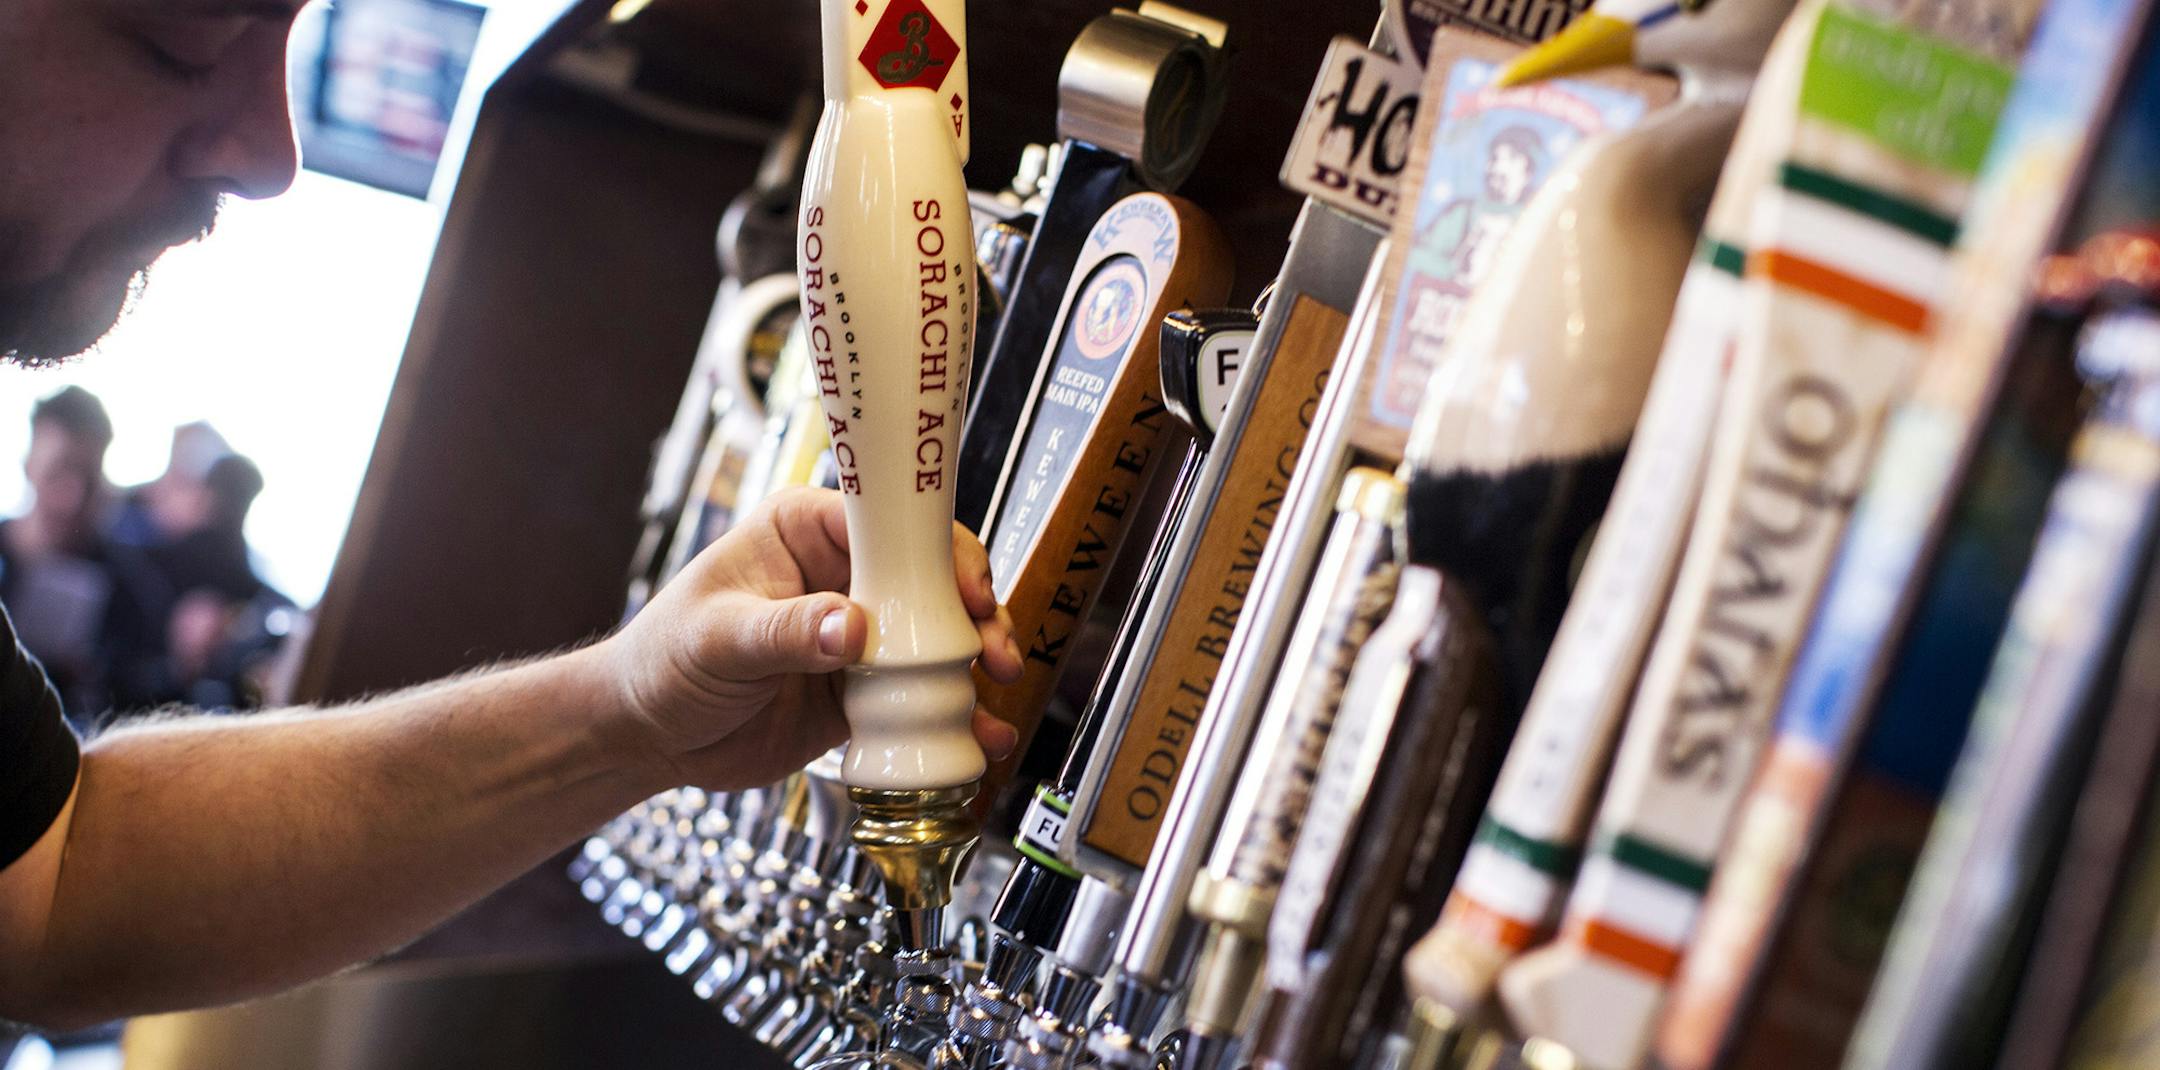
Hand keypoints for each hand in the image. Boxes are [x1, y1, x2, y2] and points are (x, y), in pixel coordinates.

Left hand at [600, 487, 1023, 789]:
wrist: (648, 735)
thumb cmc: (663, 661)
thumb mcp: (718, 638)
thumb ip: (786, 632)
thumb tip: (853, 627)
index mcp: (806, 532)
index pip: (888, 523)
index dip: (938, 551)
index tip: (967, 590)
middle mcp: (842, 575)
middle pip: (930, 579)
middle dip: (975, 611)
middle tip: (995, 648)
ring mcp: (858, 634)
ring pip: (937, 637)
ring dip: (976, 663)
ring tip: (1000, 691)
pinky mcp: (863, 689)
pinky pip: (920, 697)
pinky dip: (954, 715)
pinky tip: (979, 736)